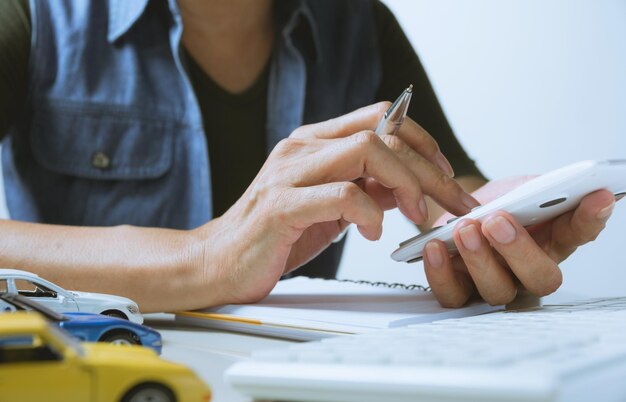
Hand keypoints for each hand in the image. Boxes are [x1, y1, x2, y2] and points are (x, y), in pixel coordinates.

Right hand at [196, 103, 478, 304]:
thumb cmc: (274, 235)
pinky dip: (369, 212)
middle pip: (383, 132)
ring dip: (407, 183)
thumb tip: (408, 185)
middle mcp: (302, 148)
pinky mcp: (280, 205)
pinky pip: (341, 194)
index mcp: (314, 143)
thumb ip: (365, 188)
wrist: (218, 261)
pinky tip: (372, 232)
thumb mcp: (330, 208)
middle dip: (429, 168)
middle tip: (452, 201)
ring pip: (367, 150)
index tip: (446, 173)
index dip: (422, 139)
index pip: (381, 116)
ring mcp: (289, 173)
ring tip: (418, 214)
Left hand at [423, 177, 617, 306]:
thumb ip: (542, 191)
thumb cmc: (494, 205)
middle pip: (539, 278)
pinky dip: (441, 273)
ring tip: (465, 229)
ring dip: (479, 259)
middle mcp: (528, 271)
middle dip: (519, 249)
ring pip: (496, 290)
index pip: (579, 233)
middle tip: (498, 221)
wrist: (455, 214)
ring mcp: (494, 284)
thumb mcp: (520, 190)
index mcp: (552, 241)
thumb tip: (569, 185)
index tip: (597, 196)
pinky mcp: (459, 289)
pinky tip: (435, 247)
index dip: (590, 219)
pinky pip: (452, 295)